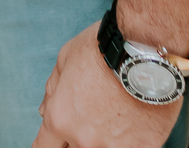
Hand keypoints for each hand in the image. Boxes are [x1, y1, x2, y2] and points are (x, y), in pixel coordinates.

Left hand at [33, 23, 181, 147]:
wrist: (144, 54)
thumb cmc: (102, 50)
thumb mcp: (66, 58)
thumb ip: (53, 89)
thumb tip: (44, 110)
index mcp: (60, 118)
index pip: (44, 146)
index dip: (50, 142)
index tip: (56, 139)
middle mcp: (84, 139)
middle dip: (77, 135)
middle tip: (92, 114)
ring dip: (104, 138)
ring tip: (115, 115)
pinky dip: (131, 139)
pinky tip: (136, 122)